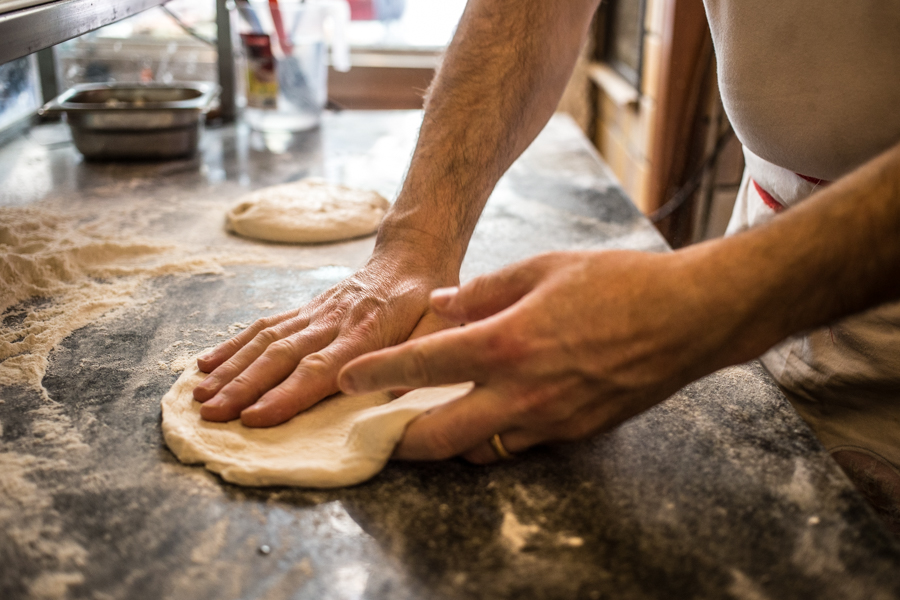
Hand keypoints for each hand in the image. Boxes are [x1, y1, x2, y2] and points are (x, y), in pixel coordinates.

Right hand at [192, 243, 459, 426]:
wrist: (412, 257)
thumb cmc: (428, 303)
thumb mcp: (440, 330)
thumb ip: (421, 358)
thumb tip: (397, 393)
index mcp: (366, 333)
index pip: (320, 369)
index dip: (286, 395)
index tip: (255, 418)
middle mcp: (331, 323)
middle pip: (281, 357)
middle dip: (243, 387)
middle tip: (211, 414)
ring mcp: (314, 314)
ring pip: (264, 340)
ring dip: (231, 368)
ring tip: (199, 394)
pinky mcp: (304, 309)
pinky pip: (264, 325)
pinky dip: (233, 343)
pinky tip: (207, 362)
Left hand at [338, 250, 745, 462]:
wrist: (688, 318)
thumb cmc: (618, 284)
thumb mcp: (544, 268)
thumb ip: (485, 290)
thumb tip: (444, 304)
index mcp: (505, 342)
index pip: (421, 365)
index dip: (375, 373)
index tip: (345, 379)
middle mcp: (520, 392)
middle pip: (438, 436)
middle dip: (399, 439)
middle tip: (381, 428)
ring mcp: (549, 421)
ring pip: (477, 451)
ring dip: (448, 442)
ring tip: (432, 423)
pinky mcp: (574, 434)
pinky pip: (519, 446)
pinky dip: (494, 438)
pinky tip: (492, 414)